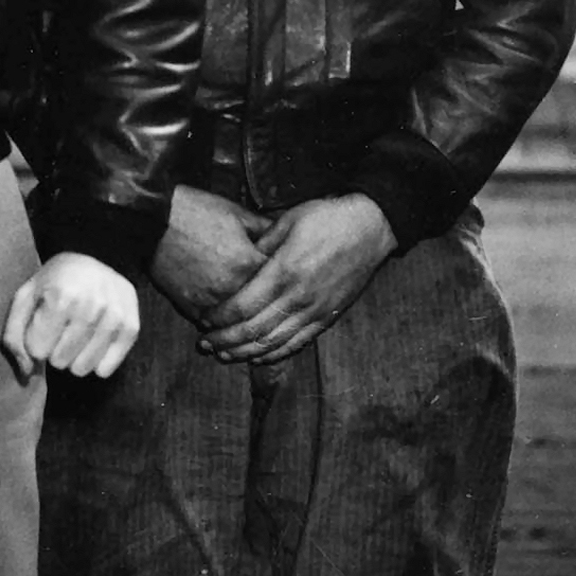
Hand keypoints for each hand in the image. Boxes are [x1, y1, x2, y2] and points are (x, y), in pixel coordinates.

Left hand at [0, 252, 139, 381]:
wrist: (91, 263)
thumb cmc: (52, 284)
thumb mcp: (25, 299)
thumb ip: (14, 336)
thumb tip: (26, 373)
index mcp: (61, 296)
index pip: (38, 349)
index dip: (35, 342)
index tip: (40, 328)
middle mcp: (91, 306)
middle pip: (60, 360)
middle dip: (53, 352)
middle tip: (58, 334)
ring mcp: (114, 316)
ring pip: (83, 367)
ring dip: (73, 361)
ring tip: (73, 342)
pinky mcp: (131, 325)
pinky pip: (108, 367)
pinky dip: (97, 365)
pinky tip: (91, 351)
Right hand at [149, 185, 273, 325]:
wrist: (153, 219)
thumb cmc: (194, 212)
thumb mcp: (237, 213)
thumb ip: (265, 229)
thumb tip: (284, 240)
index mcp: (249, 262)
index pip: (279, 280)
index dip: (283, 279)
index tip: (283, 280)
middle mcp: (233, 286)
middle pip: (259, 305)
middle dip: (264, 304)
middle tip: (269, 304)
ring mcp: (210, 299)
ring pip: (235, 319)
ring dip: (240, 319)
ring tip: (246, 318)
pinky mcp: (189, 306)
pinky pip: (211, 322)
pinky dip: (217, 321)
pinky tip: (221, 318)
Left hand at [199, 194, 395, 365]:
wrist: (372, 226)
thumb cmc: (326, 218)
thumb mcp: (285, 222)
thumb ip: (258, 246)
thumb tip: (235, 263)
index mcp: (284, 272)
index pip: (243, 306)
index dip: (220, 318)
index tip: (203, 319)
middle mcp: (300, 297)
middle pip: (254, 330)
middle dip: (226, 340)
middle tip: (204, 344)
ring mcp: (317, 310)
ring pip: (275, 342)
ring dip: (246, 352)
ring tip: (223, 355)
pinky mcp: (330, 316)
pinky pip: (299, 343)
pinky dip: (276, 353)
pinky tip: (258, 357)